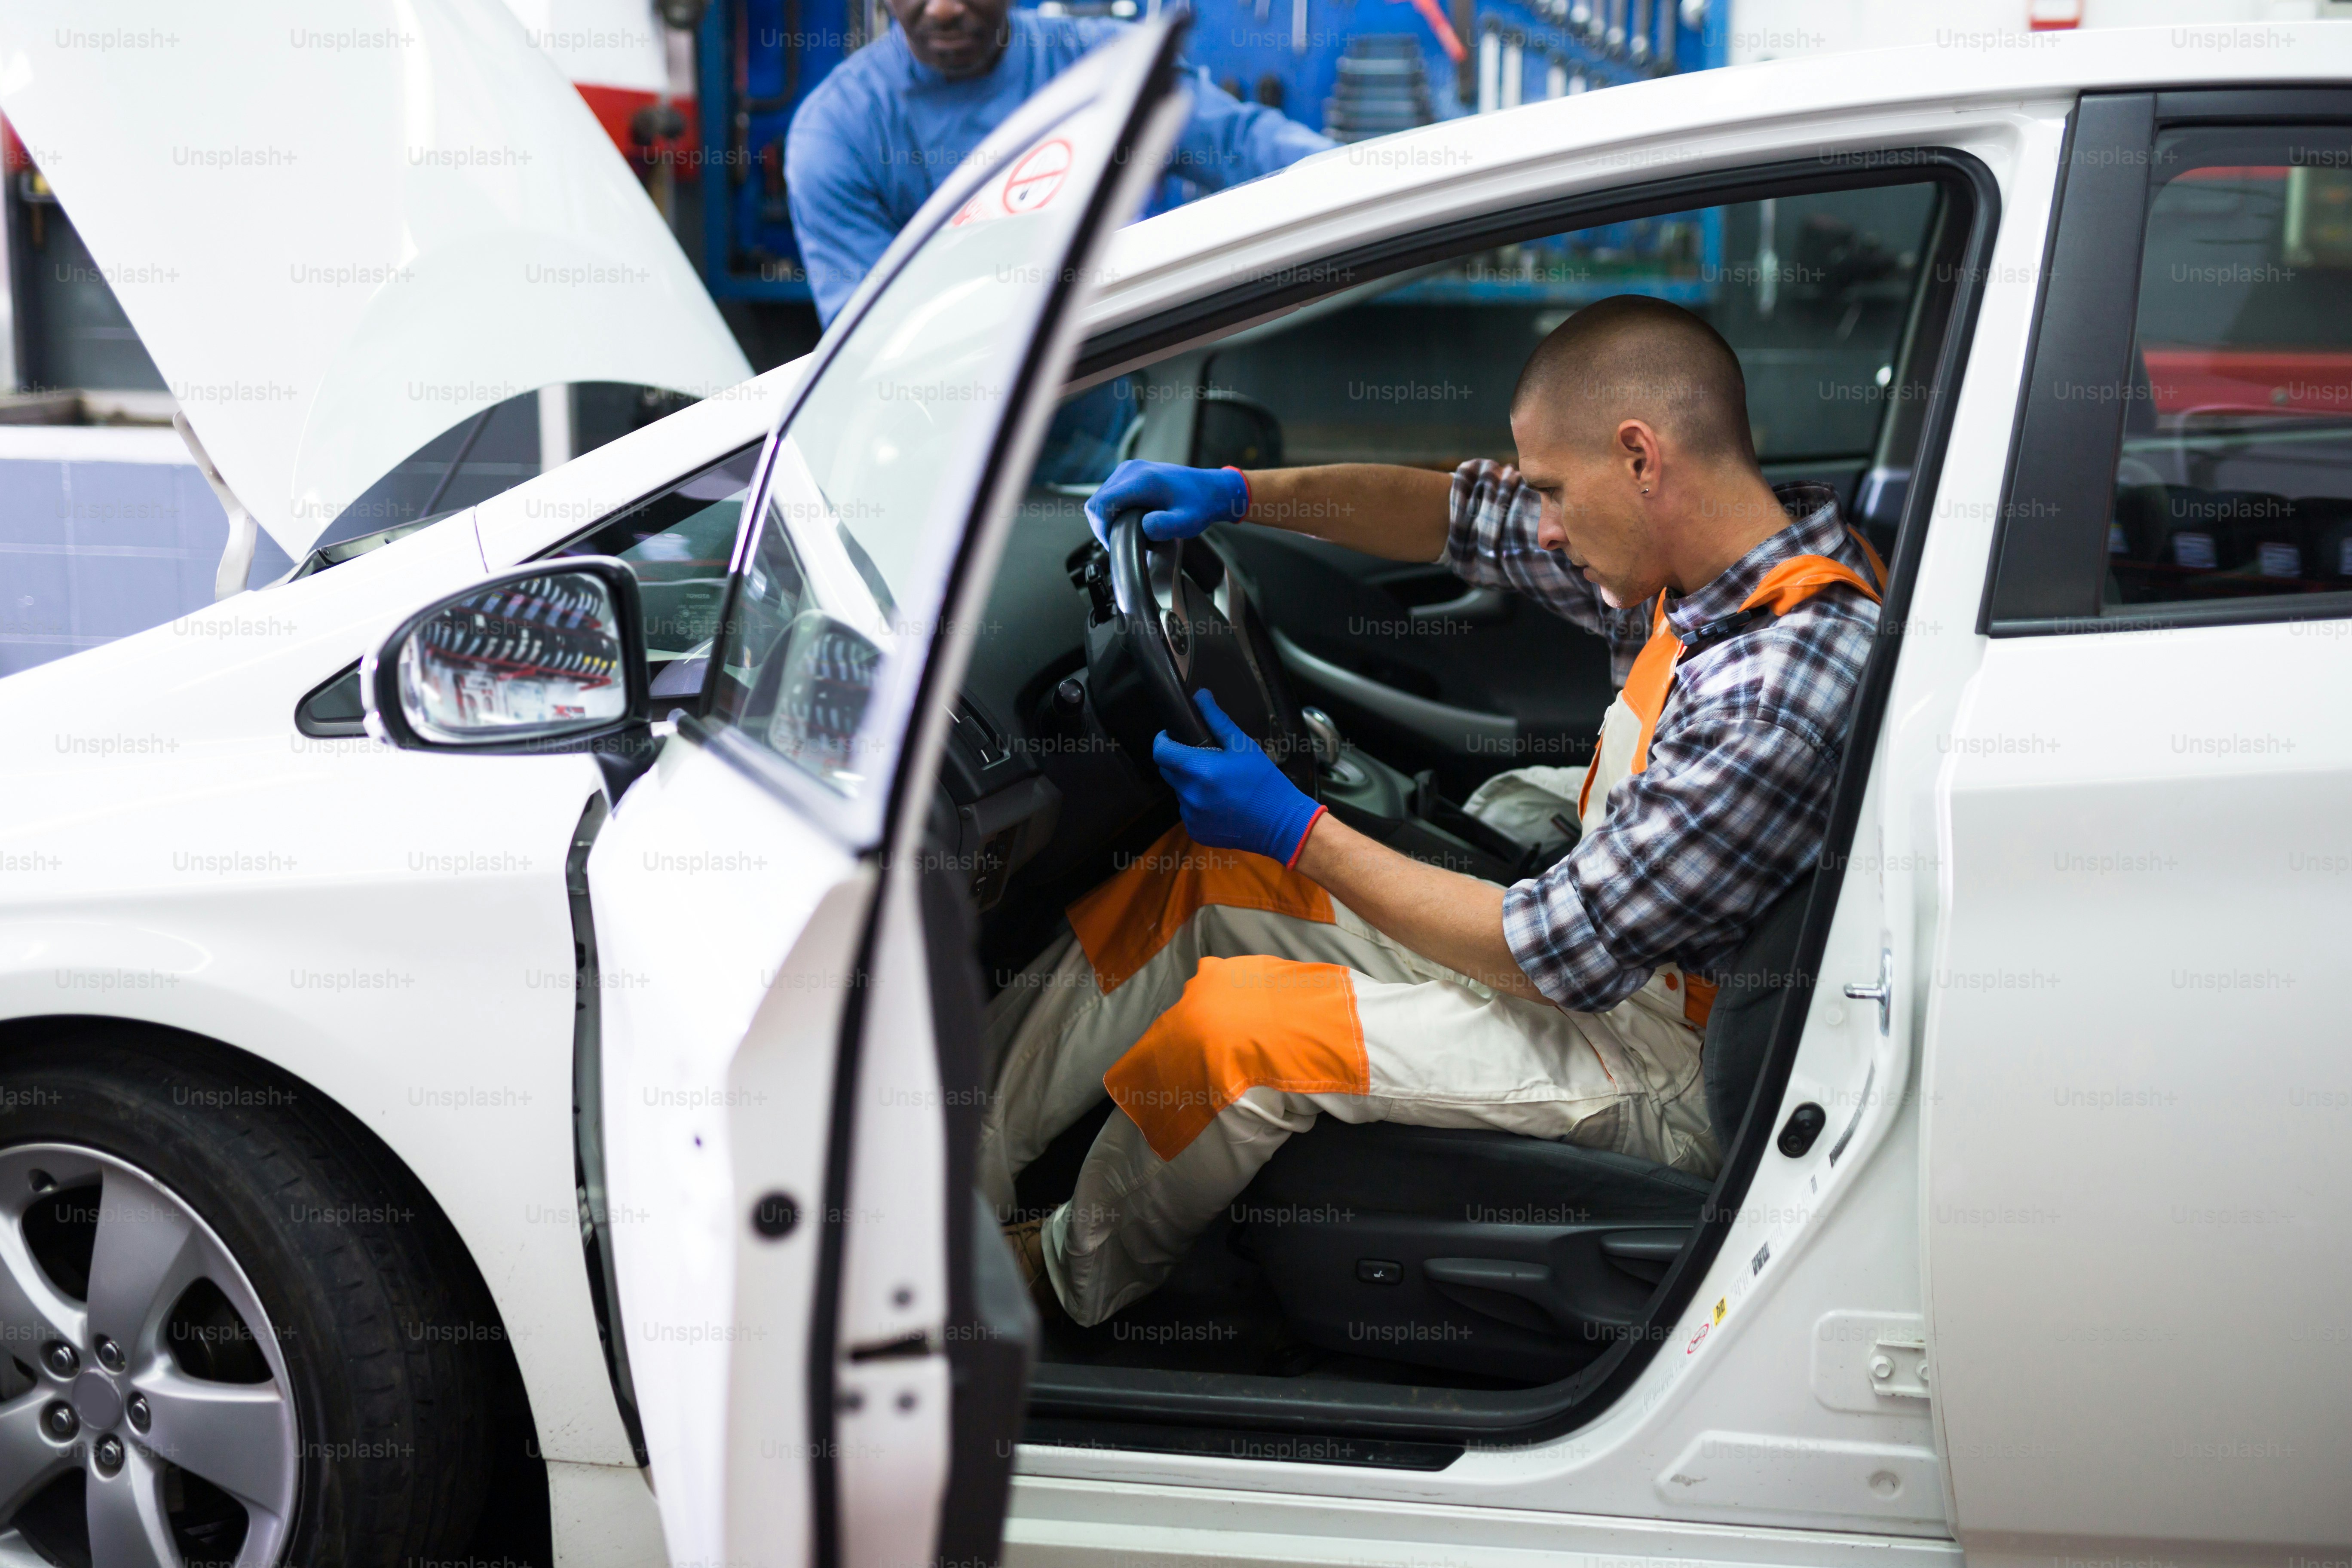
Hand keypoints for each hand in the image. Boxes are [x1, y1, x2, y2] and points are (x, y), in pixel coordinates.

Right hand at [1084, 460, 1249, 547]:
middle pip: (1096, 502)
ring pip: (1100, 498)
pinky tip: (1128, 519)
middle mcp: (1131, 470)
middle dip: (1102, 526)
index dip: (1101, 528)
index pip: (1101, 504)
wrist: (1210, 488)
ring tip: (1126, 531)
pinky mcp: (1130, 472)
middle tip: (1120, 542)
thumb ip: (1165, 526)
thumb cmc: (1199, 505)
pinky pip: (1110, 493)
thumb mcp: (1187, 522)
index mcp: (1142, 480)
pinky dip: (1113, 509)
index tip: (1114, 543)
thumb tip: (1143, 527)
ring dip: (1107, 518)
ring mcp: (1129, 469)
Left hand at [1151, 690, 1324, 866]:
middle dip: (1179, 761)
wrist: (1282, 824)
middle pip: (1168, 771)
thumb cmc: (1265, 784)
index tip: (1171, 736)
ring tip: (1218, 783)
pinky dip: (1198, 804)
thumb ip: (1217, 720)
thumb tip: (1201, 696)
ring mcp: (1191, 816)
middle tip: (1205, 759)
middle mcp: (1191, 795)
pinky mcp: (1196, 830)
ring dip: (1191, 783)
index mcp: (1200, 770)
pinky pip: (1188, 811)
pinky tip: (1220, 802)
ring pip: (1179, 791)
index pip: (1160, 752)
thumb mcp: (1243, 746)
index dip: (1162, 740)